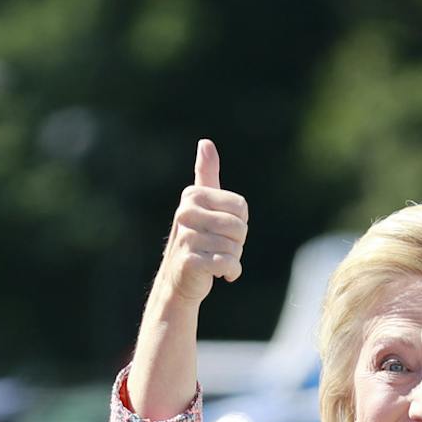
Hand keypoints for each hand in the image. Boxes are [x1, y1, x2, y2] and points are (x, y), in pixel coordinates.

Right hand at [153, 139, 247, 309]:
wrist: (180, 279)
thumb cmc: (198, 239)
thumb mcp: (202, 204)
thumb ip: (206, 174)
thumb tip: (205, 142)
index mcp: (193, 195)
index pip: (241, 207)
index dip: (240, 223)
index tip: (223, 230)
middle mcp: (186, 213)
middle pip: (239, 227)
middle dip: (237, 243)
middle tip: (219, 248)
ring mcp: (186, 237)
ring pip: (234, 248)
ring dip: (233, 259)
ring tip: (216, 260)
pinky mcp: (190, 261)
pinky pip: (228, 263)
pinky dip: (231, 271)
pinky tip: (219, 274)